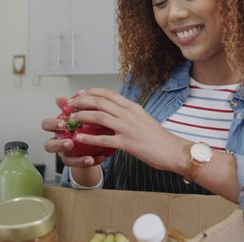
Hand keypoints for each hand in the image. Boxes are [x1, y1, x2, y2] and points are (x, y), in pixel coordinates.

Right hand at [42, 95, 106, 167]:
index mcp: (56, 129)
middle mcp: (58, 142)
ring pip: (64, 159)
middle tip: (70, 143)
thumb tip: (59, 96)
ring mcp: (65, 154)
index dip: (52, 124)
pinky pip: (79, 165)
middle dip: (58, 144)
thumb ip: (68, 107)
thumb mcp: (75, 115)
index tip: (63, 123)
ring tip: (88, 157)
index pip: (47, 125)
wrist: (84, 140)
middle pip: (49, 145)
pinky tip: (98, 158)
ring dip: (75, 159)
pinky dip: (88, 162)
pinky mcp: (75, 162)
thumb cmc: (77, 125)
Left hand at [67, 88, 189, 172]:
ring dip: (82, 116)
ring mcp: (128, 128)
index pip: (107, 94)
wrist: (173, 150)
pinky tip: (79, 138)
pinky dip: (90, 138)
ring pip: (99, 116)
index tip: (79, 94)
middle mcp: (129, 114)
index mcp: (132, 107)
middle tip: (69, 104)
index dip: (90, 92)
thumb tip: (114, 114)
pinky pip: (104, 139)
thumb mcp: (143, 120)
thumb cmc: (159, 138)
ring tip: (71, 119)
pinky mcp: (128, 143)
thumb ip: (128, 115)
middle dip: (81, 101)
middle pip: (100, 102)